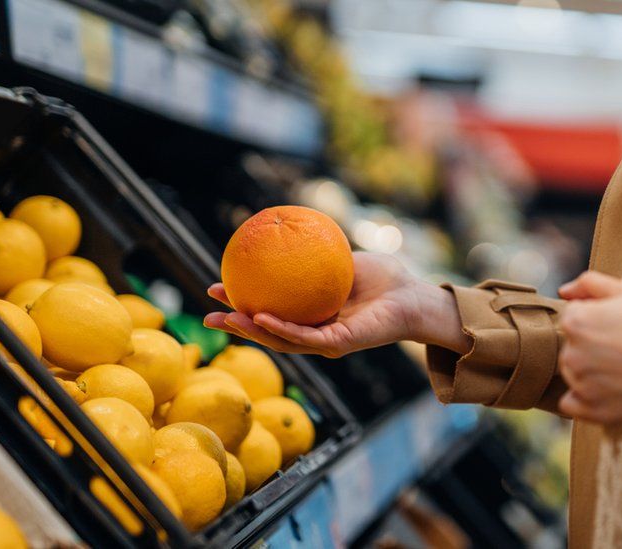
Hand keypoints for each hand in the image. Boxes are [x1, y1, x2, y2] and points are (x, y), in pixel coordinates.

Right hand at [203, 252, 470, 357]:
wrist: (414, 295)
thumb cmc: (383, 277)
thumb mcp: (342, 257)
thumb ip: (316, 250)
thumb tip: (284, 226)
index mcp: (311, 315)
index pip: (269, 311)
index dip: (242, 303)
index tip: (218, 288)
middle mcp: (314, 332)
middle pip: (267, 331)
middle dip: (236, 325)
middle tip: (207, 314)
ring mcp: (325, 342)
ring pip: (279, 340)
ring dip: (250, 331)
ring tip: (225, 319)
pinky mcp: (339, 346)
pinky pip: (305, 338)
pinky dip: (281, 329)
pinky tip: (259, 318)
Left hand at [555, 271, 621, 423]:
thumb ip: (590, 284)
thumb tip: (564, 291)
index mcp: (576, 322)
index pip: (574, 319)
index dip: (599, 320)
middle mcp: (571, 354)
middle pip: (572, 348)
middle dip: (592, 347)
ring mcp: (581, 385)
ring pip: (574, 375)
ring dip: (591, 373)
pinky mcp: (593, 411)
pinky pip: (573, 404)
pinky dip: (586, 399)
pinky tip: (610, 392)